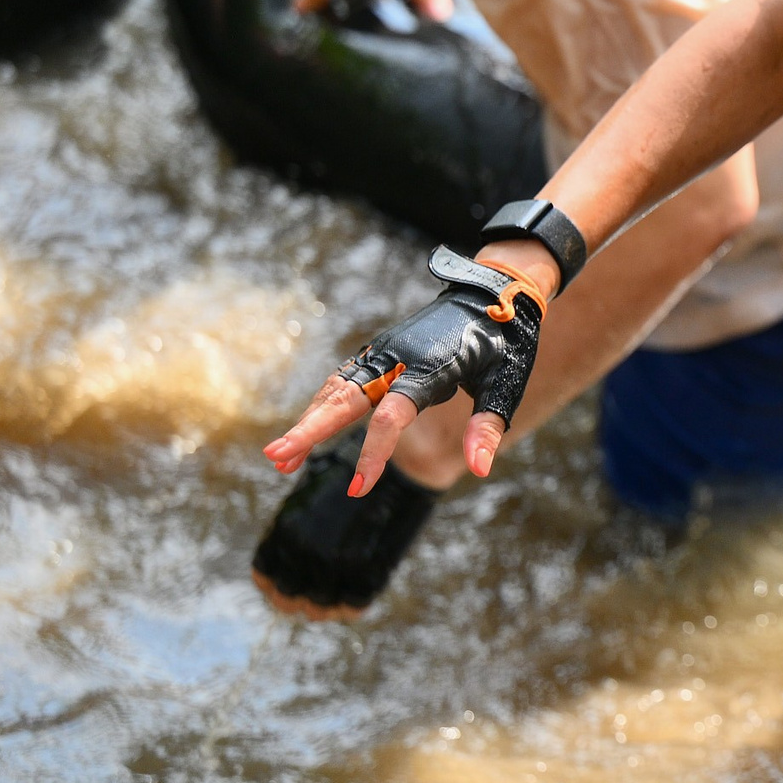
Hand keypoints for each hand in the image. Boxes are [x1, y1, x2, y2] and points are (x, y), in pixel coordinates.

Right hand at [264, 244, 556, 496]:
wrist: (493, 293)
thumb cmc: (505, 342)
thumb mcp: (506, 383)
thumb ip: (487, 426)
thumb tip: (479, 470)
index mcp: (429, 368)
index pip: (391, 416)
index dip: (374, 453)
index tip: (359, 490)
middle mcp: (398, 358)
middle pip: (346, 398)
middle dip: (309, 430)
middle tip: (276, 458)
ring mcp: (384, 352)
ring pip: (337, 389)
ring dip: (309, 422)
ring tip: (281, 460)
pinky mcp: (380, 352)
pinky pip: (343, 381)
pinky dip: (321, 407)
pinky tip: (306, 432)